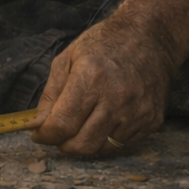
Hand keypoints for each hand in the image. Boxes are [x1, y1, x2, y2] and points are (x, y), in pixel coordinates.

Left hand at [28, 17, 172, 156]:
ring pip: (102, 149)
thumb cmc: (103, 45)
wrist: (149, 39)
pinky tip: (100, 124)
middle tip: (57, 134)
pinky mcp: (152, 121)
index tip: (38, 134)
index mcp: (92, 77)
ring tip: (78, 128)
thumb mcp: (67, 58)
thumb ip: (50, 94)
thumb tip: (37, 124)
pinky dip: (106, 141)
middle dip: (62, 144)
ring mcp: (137, 112)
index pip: (63, 123)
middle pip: (82, 144)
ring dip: (84, 144)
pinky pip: (122, 145)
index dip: (45, 135)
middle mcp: (117, 98)